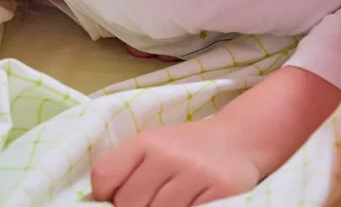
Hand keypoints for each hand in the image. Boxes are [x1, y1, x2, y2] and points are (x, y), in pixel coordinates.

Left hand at [90, 117, 260, 206]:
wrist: (238, 140)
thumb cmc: (185, 149)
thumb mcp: (152, 146)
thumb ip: (127, 169)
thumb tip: (102, 202)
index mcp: (145, 142)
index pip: (104, 176)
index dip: (104, 196)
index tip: (114, 199)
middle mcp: (168, 156)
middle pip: (128, 203)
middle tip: (148, 201)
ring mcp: (194, 175)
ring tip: (167, 202)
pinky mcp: (219, 193)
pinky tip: (187, 204)